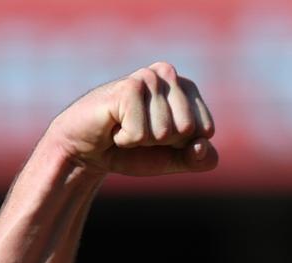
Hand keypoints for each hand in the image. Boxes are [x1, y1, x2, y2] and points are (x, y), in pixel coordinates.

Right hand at [44, 62, 216, 175]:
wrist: (86, 150)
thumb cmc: (133, 150)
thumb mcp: (174, 159)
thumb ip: (200, 159)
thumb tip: (203, 146)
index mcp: (186, 87)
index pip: (206, 129)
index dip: (182, 145)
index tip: (159, 137)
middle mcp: (168, 74)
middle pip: (188, 129)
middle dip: (163, 142)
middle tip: (139, 131)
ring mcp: (147, 77)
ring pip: (165, 132)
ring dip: (141, 140)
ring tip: (124, 127)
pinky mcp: (127, 87)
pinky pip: (141, 133)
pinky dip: (126, 139)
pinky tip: (113, 127)